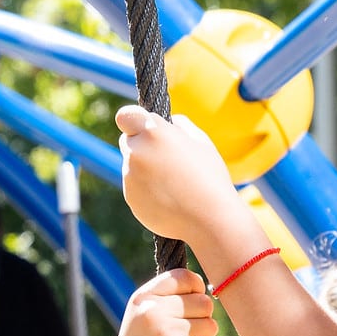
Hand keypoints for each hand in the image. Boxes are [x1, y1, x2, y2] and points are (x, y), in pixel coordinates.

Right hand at [108, 269, 218, 335]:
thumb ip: (168, 298)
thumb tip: (203, 286)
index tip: (194, 299)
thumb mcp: (145, 317)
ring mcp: (166, 333)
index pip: (183, 277)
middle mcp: (153, 312)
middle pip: (203, 302)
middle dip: (202, 318)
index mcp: (143, 298)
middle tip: (186, 333)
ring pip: (210, 325)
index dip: (197, 287)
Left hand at [113, 107, 245, 242]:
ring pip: (132, 166)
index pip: (126, 116)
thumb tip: (168, 122)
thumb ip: (179, 125)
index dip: (132, 121)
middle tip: (167, 161)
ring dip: (146, 171)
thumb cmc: (210, 177)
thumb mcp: (201, 141)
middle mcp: (136, 151)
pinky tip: (170, 199)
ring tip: (174, 185)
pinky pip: (135, 188)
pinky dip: (147, 191)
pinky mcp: (130, 197)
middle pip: (128, 141)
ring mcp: (130, 176)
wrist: (210, 219)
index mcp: (153, 131)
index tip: (141, 129)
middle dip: (143, 146)